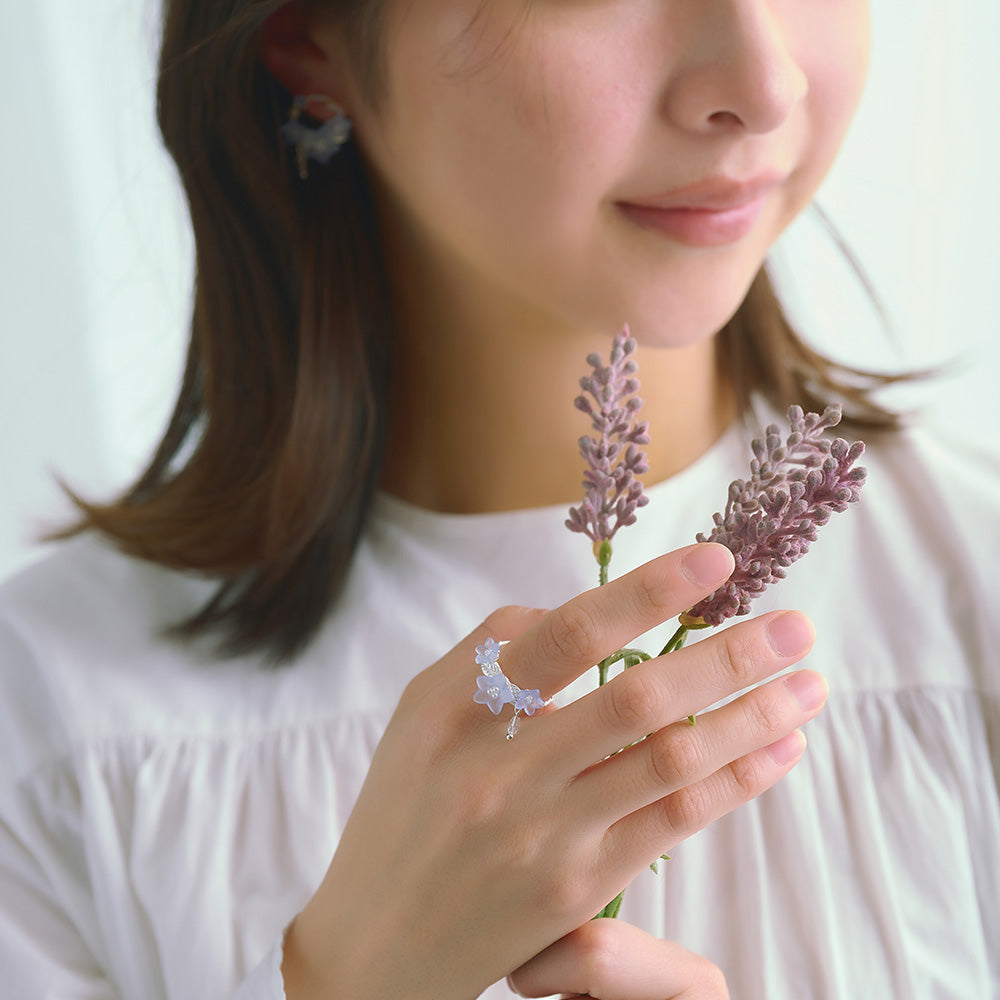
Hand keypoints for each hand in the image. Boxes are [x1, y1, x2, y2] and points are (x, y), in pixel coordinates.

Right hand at [282, 543, 823, 999]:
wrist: (375, 944)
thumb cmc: (403, 808)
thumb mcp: (421, 710)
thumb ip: (493, 649)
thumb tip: (586, 611)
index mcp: (456, 709)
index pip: (567, 636)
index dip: (646, 593)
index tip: (715, 563)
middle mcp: (501, 771)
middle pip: (637, 699)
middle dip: (729, 655)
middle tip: (798, 626)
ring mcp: (544, 836)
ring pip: (671, 763)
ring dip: (751, 718)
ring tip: (808, 684)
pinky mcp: (578, 889)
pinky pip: (673, 823)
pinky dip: (735, 782)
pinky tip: (778, 750)